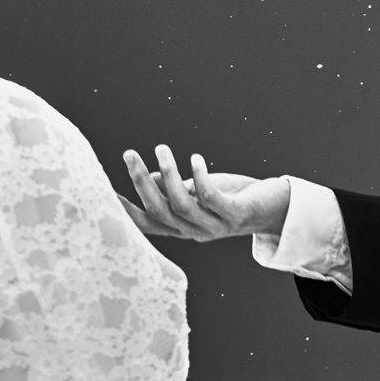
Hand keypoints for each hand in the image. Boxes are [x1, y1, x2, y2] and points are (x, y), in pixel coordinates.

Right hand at [118, 146, 289, 240]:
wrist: (275, 209)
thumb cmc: (231, 197)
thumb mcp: (197, 193)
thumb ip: (172, 190)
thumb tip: (147, 179)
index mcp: (182, 228)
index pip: (147, 224)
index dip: (125, 211)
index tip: (103, 192)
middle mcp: (194, 232)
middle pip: (160, 211)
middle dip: (140, 182)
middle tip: (129, 154)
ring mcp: (214, 227)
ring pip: (182, 205)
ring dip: (169, 175)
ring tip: (161, 148)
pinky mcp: (234, 215)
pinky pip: (211, 198)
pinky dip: (200, 178)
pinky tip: (195, 158)